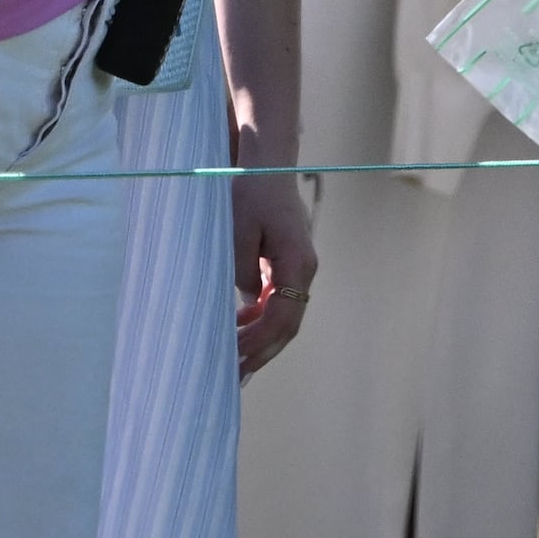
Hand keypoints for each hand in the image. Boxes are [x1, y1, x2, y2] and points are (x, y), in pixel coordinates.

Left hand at [230, 160, 315, 373]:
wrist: (267, 162)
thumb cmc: (250, 191)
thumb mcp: (237, 230)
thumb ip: (241, 271)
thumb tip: (245, 304)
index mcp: (297, 264)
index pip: (283, 317)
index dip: (259, 342)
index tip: (235, 357)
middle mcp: (304, 269)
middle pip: (288, 324)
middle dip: (262, 350)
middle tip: (236, 374)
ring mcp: (298, 267)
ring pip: (284, 315)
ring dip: (261, 337)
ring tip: (234, 358)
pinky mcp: (287, 262)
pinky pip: (278, 299)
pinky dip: (260, 316)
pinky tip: (238, 325)